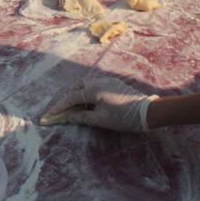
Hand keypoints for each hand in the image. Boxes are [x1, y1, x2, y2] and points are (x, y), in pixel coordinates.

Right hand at [41, 77, 155, 131]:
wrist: (146, 111)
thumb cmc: (123, 117)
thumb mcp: (101, 120)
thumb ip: (83, 117)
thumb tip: (70, 117)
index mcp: (94, 90)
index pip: (72, 97)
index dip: (61, 106)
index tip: (53, 113)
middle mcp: (99, 82)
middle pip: (78, 86)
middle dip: (70, 97)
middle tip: (67, 109)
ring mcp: (107, 81)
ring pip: (88, 85)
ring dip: (81, 95)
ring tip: (80, 109)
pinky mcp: (114, 83)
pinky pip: (97, 86)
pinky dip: (90, 94)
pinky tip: (93, 105)